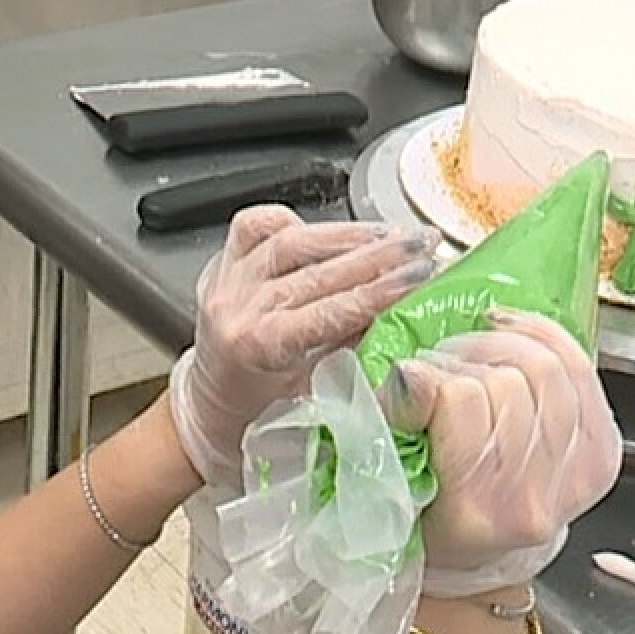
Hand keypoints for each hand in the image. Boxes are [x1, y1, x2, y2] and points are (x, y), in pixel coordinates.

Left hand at [172, 206, 434, 486]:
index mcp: (257, 348)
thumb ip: (350, 347)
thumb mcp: (313, 391)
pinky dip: (296, 222)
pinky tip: (329, 231)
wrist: (211, 407)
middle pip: (317, 269)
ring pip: (291, 239)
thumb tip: (398, 309)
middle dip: (378, 253)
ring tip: (391, 233)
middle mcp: (237, 308)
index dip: (381, 288)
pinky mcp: (221, 264)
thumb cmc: (260, 410)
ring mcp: (226, 282)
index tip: (422, 273)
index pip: (331, 309)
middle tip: (422, 244)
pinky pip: (257, 226)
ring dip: (348, 234)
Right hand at [389, 309, 620, 597]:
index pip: (460, 400)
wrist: (484, 550)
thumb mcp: (392, 482)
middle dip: (463, 359)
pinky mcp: (605, 452)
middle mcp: (533, 500)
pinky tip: (512, 334)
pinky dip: (544, 337)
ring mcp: (578, 476)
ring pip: (545, 367)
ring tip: (471, 358)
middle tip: (438, 367)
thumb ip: (392, 427)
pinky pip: (580, 366)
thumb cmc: (427, 516)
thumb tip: (408, 371)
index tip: (409, 379)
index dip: (429, 377)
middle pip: (506, 380)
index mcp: (473, 513)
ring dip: (499, 348)